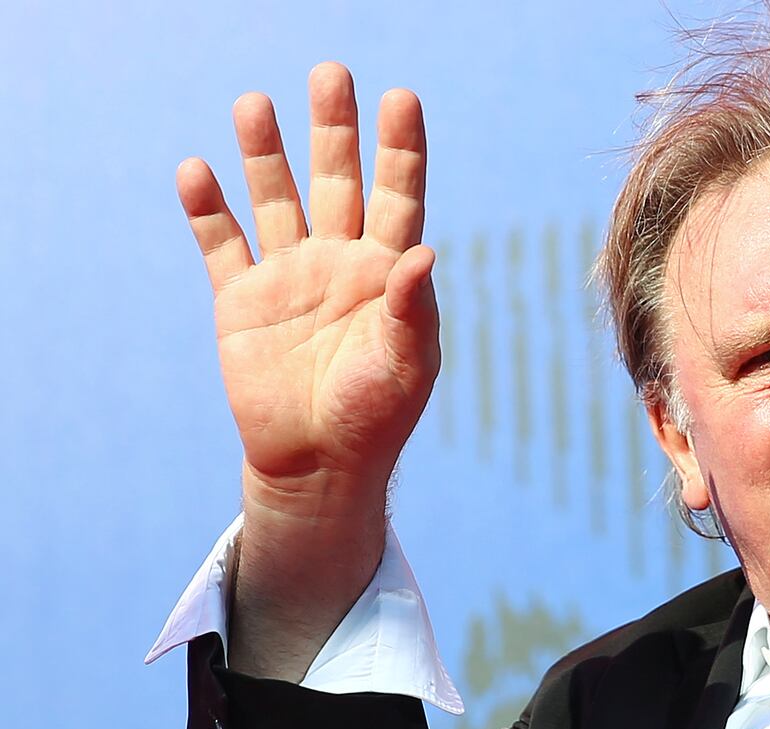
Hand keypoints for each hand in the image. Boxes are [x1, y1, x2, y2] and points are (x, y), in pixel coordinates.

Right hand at [177, 62, 437, 516]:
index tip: (401, 99)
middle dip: (333, 129)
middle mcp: (339, 260)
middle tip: (330, 74)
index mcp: (388, 270)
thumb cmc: (377, 416)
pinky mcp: (242, 300)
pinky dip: (208, 210)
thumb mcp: (407, 365)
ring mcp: (289, 276)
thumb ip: (412, 308)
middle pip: (337, 180)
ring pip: (277, 199)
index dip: (400, 149)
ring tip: (254, 103)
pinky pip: (221, 245)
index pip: (398, 195)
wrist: (319, 464)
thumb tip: (424, 253)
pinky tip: (196, 170)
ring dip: (266, 154)